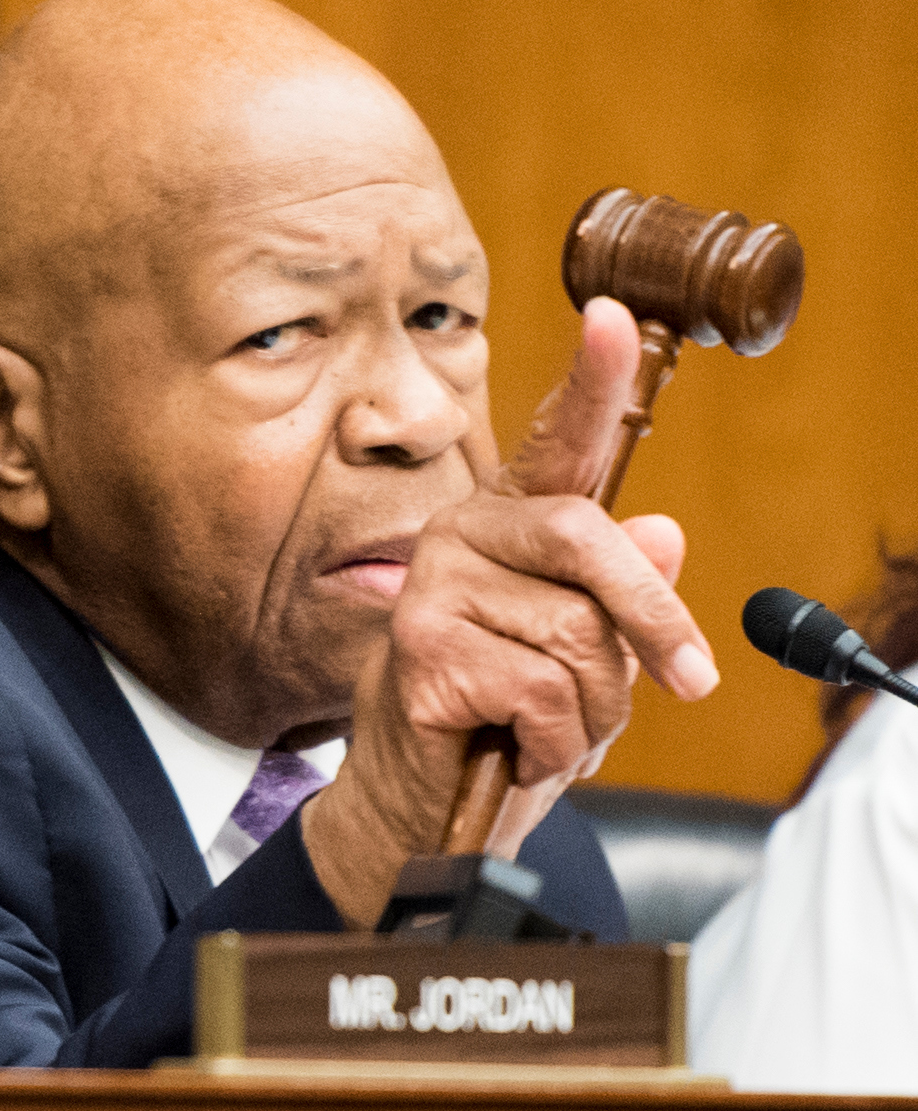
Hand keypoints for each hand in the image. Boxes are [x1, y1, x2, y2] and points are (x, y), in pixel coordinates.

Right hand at [300, 297, 715, 925]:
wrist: (421, 796)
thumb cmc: (502, 714)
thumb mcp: (580, 652)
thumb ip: (618, 594)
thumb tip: (666, 530)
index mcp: (508, 523)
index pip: (558, 440)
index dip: (590, 377)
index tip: (616, 314)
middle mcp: (463, 534)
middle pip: (591, 543)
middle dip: (655, 621)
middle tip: (689, 679)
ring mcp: (434, 587)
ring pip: (578, 636)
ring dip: (593, 706)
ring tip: (547, 725)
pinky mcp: (421, 646)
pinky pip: (543, 689)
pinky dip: (556, 740)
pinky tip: (516, 744)